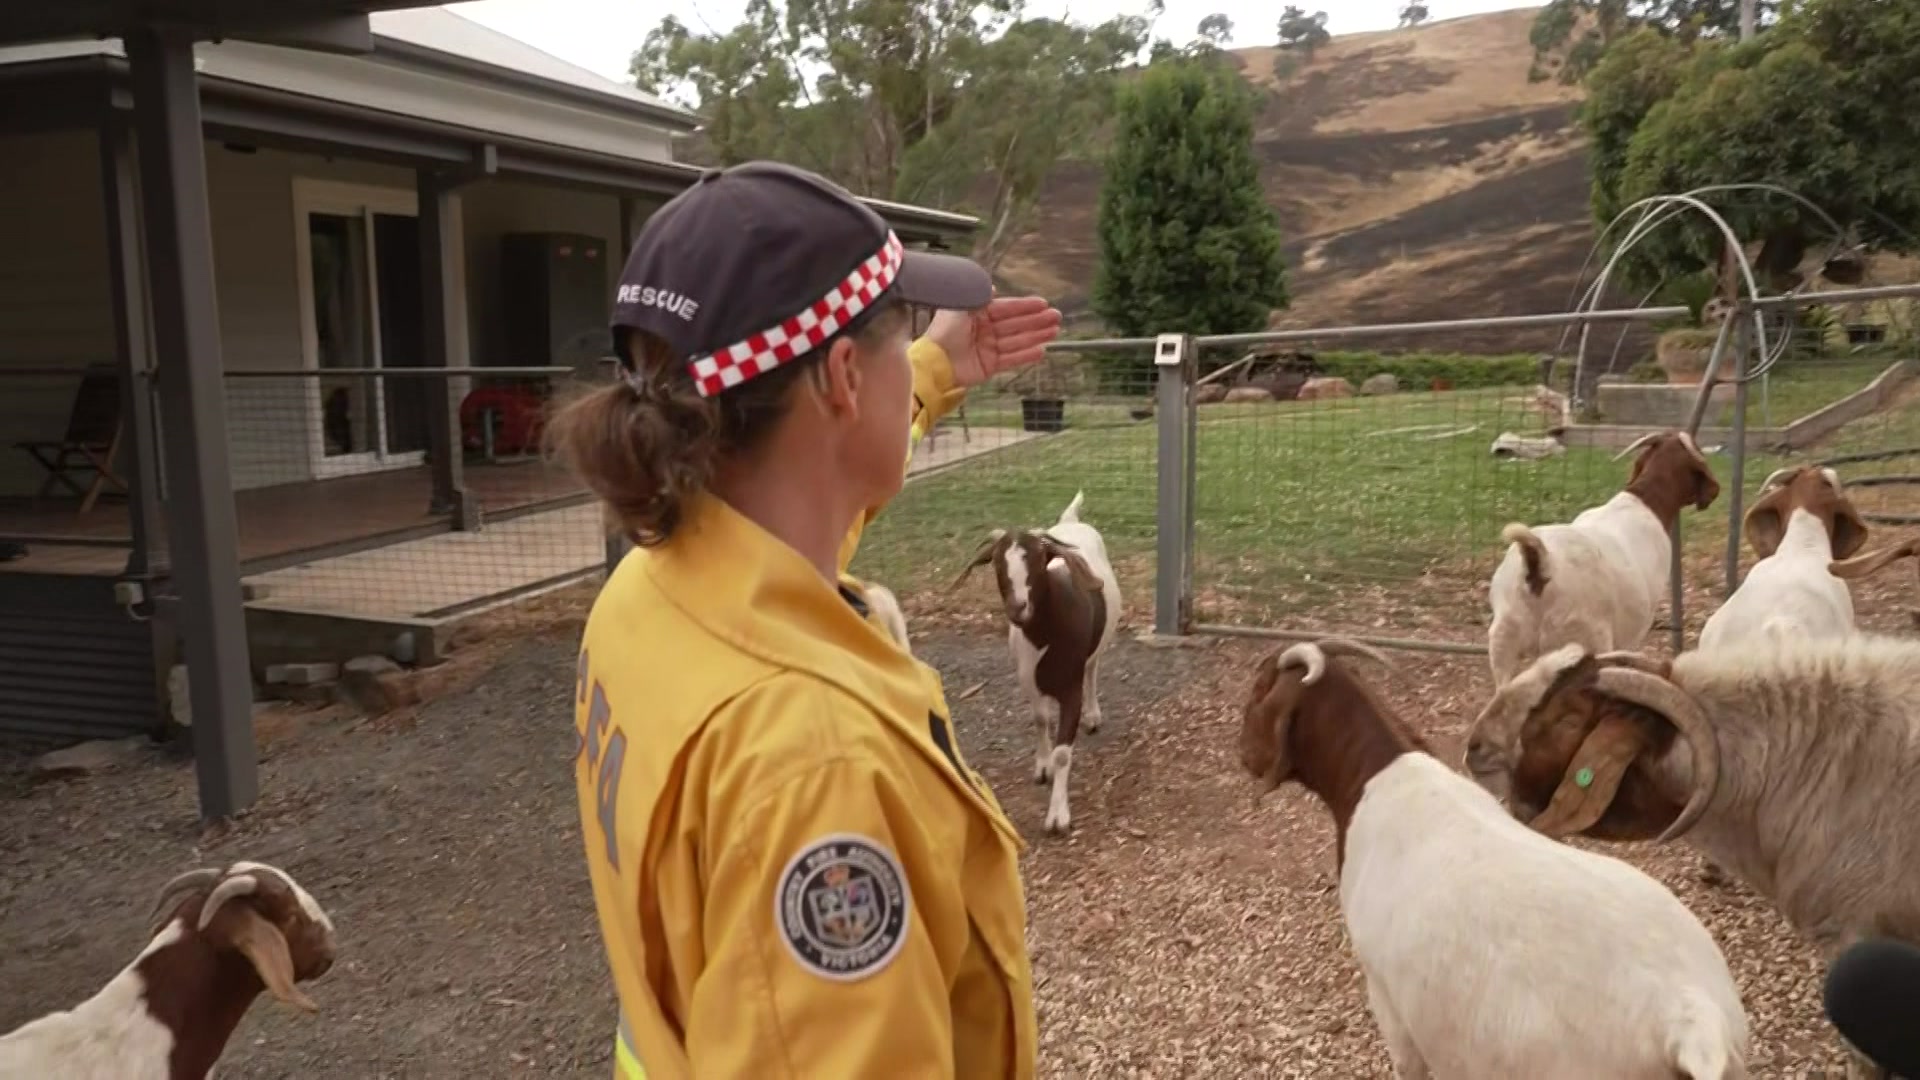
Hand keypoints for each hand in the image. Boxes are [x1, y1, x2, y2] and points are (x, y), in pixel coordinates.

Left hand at [925, 296, 1063, 387]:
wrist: (934, 362)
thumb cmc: (943, 332)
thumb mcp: (959, 306)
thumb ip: (976, 296)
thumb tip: (991, 286)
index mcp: (977, 314)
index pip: (1006, 308)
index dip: (1024, 306)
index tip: (1043, 303)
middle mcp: (984, 330)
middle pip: (1015, 324)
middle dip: (1036, 321)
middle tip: (1056, 317)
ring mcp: (988, 349)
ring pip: (1016, 341)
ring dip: (1036, 336)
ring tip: (1055, 331)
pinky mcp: (989, 366)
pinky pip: (1011, 359)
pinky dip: (1025, 356)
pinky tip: (1041, 351)